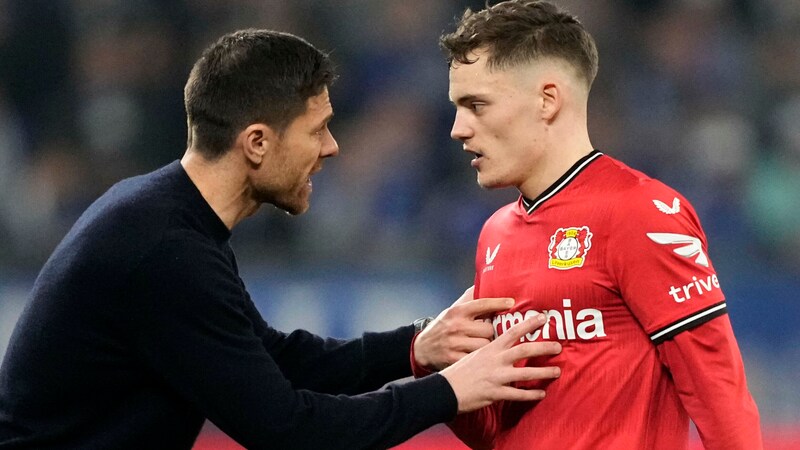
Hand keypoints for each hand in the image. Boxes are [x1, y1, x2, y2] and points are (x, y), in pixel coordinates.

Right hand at [413, 286, 511, 370]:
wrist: (422, 348)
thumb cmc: (444, 326)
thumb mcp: (452, 309)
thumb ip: (469, 298)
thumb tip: (485, 281)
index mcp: (457, 312)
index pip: (481, 304)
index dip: (497, 302)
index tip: (511, 302)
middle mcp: (456, 326)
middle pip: (488, 329)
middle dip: (491, 332)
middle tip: (489, 334)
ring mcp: (454, 343)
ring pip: (485, 345)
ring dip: (487, 347)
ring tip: (484, 346)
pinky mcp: (454, 359)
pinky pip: (477, 359)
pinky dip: (480, 358)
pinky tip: (480, 358)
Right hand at [440, 314, 561, 412]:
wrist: (445, 389)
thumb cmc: (459, 369)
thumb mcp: (470, 350)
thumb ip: (485, 342)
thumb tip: (493, 334)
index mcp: (490, 347)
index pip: (512, 331)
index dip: (529, 324)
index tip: (543, 318)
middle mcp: (496, 360)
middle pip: (525, 350)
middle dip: (544, 347)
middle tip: (559, 346)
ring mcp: (497, 377)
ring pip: (526, 373)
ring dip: (544, 372)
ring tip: (557, 371)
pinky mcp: (496, 393)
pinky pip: (518, 394)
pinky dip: (532, 394)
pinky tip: (541, 393)